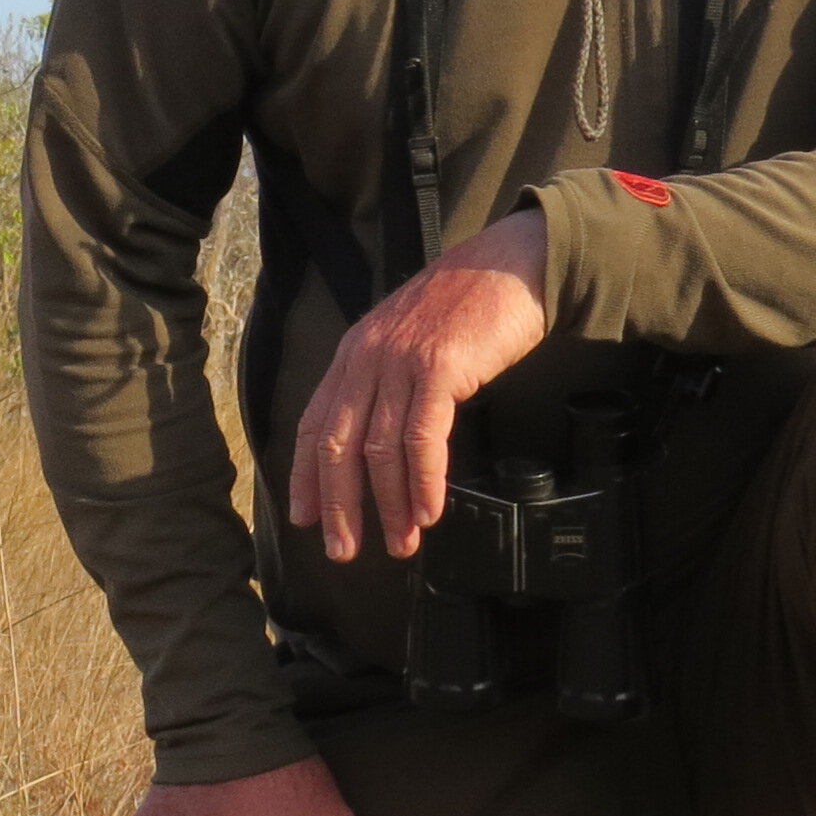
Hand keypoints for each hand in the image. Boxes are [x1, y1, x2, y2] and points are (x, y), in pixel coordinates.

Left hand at [285, 207, 551, 561]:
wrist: (510, 264)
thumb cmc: (467, 307)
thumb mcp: (408, 339)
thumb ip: (387, 381)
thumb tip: (378, 442)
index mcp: (354, 354)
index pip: (315, 423)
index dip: (307, 476)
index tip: (304, 519)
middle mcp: (367, 358)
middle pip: (338, 445)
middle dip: (339, 505)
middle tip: (344, 551)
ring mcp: (400, 362)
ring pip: (379, 449)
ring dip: (389, 505)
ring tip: (401, 542)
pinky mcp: (438, 368)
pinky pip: (422, 437)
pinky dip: (423, 481)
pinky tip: (429, 511)